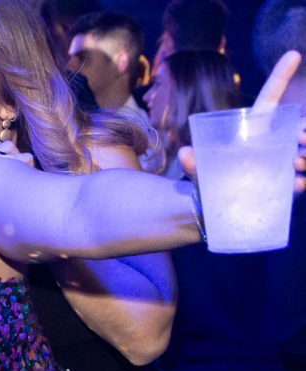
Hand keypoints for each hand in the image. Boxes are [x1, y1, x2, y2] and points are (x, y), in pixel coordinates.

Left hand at [181, 50, 305, 192]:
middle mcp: (270, 141)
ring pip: (303, 152)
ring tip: (296, 163)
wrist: (210, 209)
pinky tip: (296, 184)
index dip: (281, 75)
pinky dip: (300, 181)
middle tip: (299, 140)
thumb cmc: (206, 179)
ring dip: (305, 156)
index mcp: (253, 128)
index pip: (270, 97)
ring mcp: (279, 162)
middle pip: (297, 125)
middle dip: (304, 130)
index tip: (293, 52)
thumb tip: (185, 153)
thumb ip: (193, 163)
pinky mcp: (281, 184)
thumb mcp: (198, 170)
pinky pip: (299, 180)